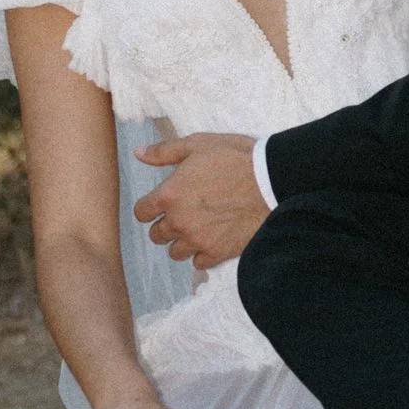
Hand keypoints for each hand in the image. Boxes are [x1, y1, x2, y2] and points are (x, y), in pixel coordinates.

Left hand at [133, 129, 265, 271]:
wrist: (271, 180)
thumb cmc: (234, 158)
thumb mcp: (197, 144)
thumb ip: (164, 152)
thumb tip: (138, 153)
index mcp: (169, 195)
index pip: (142, 212)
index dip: (149, 207)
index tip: (159, 204)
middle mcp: (179, 222)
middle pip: (156, 235)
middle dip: (165, 225)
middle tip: (182, 214)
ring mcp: (198, 240)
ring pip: (176, 252)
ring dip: (182, 242)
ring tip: (198, 228)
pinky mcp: (218, 252)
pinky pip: (198, 263)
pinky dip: (202, 254)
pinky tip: (212, 239)